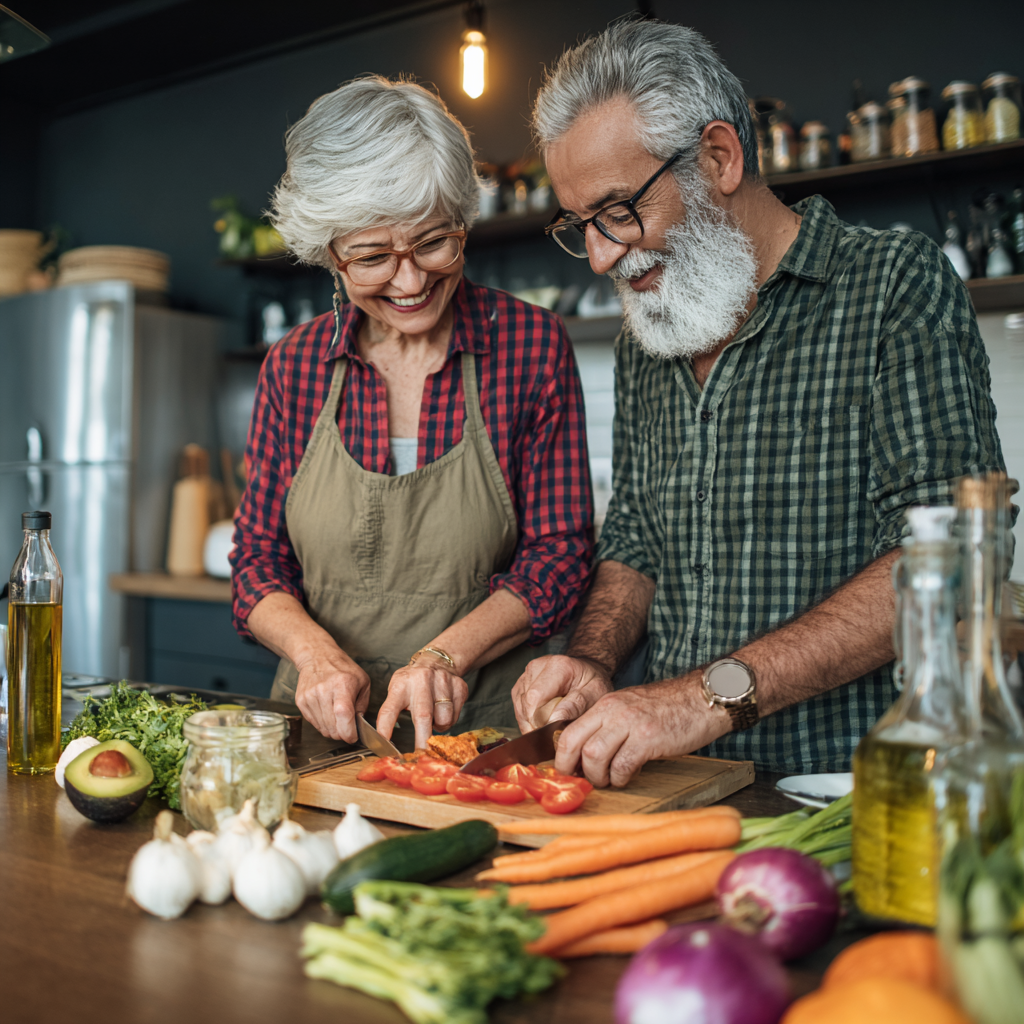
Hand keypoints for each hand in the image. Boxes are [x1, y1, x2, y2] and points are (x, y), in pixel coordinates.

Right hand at [294, 647, 370, 742]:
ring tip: (337, 718)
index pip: (343, 715)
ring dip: (332, 730)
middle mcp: (324, 690)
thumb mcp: (363, 682)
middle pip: (332, 727)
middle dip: (342, 734)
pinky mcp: (301, 701)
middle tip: (347, 727)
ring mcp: (310, 696)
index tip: (353, 736)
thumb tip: (359, 726)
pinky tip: (327, 713)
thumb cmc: (342, 669)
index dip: (349, 732)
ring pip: (322, 728)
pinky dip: (322, 724)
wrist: (317, 657)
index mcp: (342, 684)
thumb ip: (362, 705)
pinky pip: (313, 723)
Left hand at [377, 658, 469, 748]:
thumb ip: (392, 709)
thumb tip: (383, 739)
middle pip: (423, 715)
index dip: (385, 728)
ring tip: (433, 718)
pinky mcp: (459, 686)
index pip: (390, 709)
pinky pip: (456, 715)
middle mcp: (422, 681)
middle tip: (420, 754)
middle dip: (422, 738)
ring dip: (439, 726)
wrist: (438, 661)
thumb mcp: (397, 689)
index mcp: (401, 685)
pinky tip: (444, 710)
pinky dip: (450, 720)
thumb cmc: (413, 682)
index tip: (383, 743)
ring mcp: (443, 682)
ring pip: (444, 718)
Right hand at [511, 654, 613, 732]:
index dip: (540, 721)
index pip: (535, 698)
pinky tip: (544, 721)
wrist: (585, 671)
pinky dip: (529, 720)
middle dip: (538, 725)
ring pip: (520, 710)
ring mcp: (526, 676)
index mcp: (557, 666)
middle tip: (556, 732)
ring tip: (552, 725)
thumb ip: (576, 706)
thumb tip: (553, 721)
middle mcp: (536, 667)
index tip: (553, 735)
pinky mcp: (520, 686)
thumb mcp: (595, 693)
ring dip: (533, 724)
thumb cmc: (592, 682)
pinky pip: (519, 710)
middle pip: (526, 706)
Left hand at [553, 674, 733, 787]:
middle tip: (581, 780)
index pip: (568, 730)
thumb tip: (587, 754)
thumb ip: (609, 725)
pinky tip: (630, 776)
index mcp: (605, 704)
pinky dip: (622, 778)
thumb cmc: (668, 708)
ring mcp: (629, 724)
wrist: (702, 698)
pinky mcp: (648, 738)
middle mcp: (612, 711)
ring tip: (609, 780)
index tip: (568, 769)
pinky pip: (622, 765)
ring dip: (598, 776)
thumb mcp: (630, 707)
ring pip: (594, 756)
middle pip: (572, 743)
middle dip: (570, 768)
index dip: (562, 755)